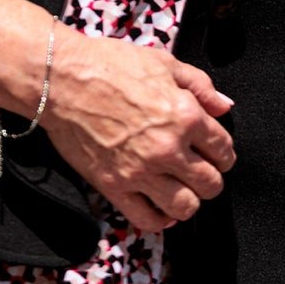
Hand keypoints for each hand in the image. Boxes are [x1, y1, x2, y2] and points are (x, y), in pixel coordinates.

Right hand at [41, 30, 235, 230]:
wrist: (59, 79)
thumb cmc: (109, 65)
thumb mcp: (164, 63)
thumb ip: (201, 86)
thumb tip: (225, 106)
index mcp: (186, 116)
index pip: (224, 150)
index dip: (224, 155)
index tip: (217, 155)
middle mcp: (168, 148)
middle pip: (211, 184)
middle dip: (211, 180)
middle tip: (200, 173)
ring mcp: (140, 171)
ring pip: (185, 207)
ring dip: (189, 201)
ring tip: (181, 190)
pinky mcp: (114, 186)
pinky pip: (146, 219)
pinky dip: (159, 220)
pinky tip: (161, 209)